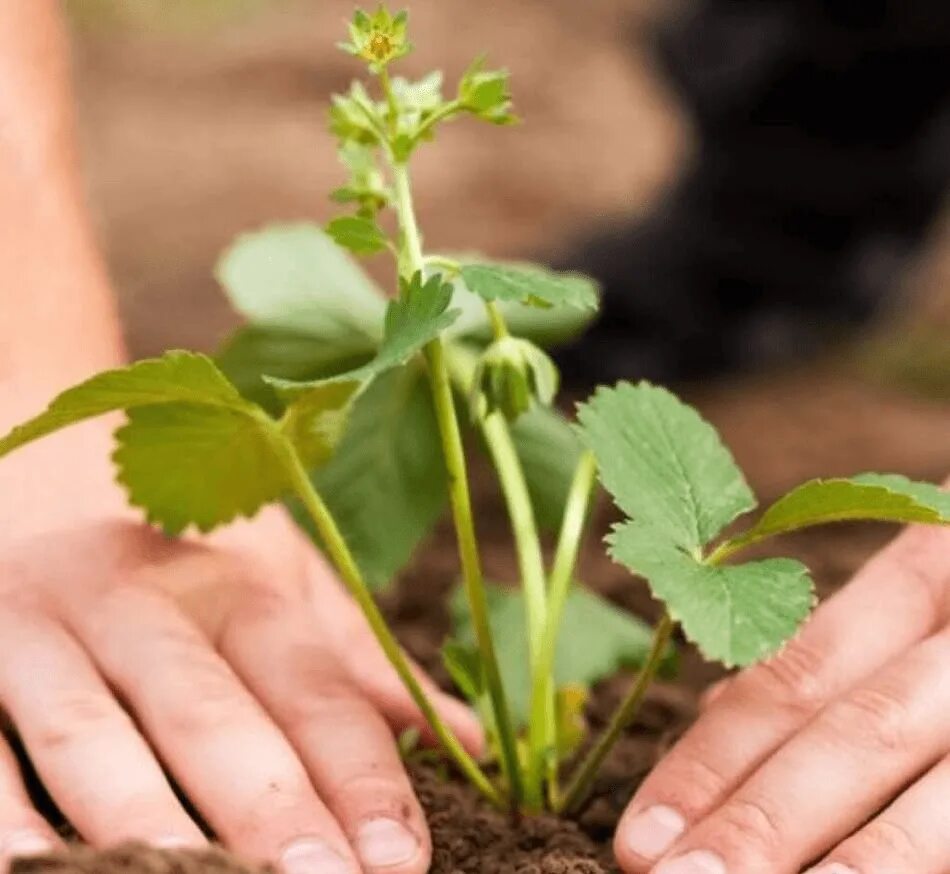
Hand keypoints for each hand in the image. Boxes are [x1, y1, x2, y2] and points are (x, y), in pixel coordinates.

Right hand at [0, 416, 480, 873]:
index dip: (361, 775)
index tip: (403, 860)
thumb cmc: (186, 545)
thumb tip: (468, 739)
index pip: (313, 688)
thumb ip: (358, 666)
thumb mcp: (280, 582)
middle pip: (210, 713)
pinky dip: (3, 815)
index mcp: (239, 586)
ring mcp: (43, 627)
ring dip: (140, 822)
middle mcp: (144, 600)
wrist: (42, 466)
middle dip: (265, 808)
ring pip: (92, 733)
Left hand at [615, 507, 949, 873]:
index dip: (713, 759)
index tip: (641, 835)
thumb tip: (714, 732)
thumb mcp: (915, 609)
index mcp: (931, 574)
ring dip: (849, 872)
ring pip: (941, 812)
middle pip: (858, 736)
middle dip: (763, 822)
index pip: (795, 674)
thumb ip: (834, 663)